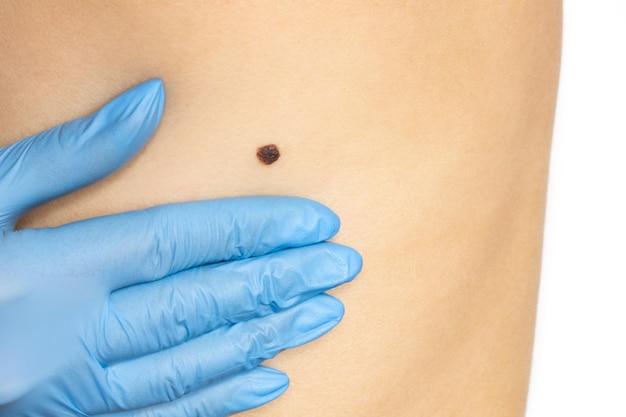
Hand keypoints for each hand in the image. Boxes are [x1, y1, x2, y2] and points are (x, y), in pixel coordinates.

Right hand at [0, 80, 361, 414]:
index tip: (315, 222)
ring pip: (195, 358)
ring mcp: (82, 384)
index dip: (255, 230)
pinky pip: (164, 413)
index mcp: (61, 264)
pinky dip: (221, 397)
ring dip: (267, 334)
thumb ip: (73, 152)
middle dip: (280, 281)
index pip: (185, 238)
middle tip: (342, 267)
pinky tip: (270, 379)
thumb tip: (152, 102)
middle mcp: (81, 327)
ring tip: (322, 313)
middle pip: (204, 299)